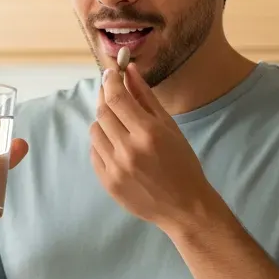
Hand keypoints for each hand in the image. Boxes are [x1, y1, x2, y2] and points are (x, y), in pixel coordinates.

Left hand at [90, 62, 219, 231]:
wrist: (184, 206)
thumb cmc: (182, 163)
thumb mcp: (170, 127)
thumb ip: (146, 98)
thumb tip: (129, 71)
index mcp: (148, 133)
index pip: (117, 98)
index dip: (110, 81)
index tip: (110, 72)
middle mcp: (128, 150)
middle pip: (102, 113)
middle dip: (105, 98)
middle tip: (111, 93)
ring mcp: (115, 168)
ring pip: (94, 132)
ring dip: (103, 122)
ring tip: (118, 124)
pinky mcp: (107, 182)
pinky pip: (94, 153)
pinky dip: (102, 143)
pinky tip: (116, 145)